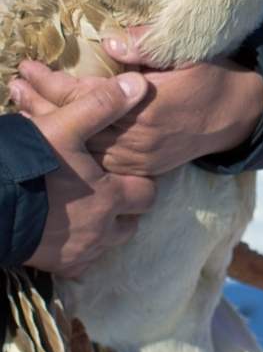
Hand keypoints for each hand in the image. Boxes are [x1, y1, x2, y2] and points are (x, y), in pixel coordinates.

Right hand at [10, 70, 155, 277]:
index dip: (140, 182)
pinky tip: (63, 229)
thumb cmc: (26, 165)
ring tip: (85, 208)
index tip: (127, 172)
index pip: (147, 194)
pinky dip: (77, 248)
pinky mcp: (53, 266)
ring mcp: (76, 252)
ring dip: (102, 229)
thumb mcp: (64, 126)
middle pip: (130, 224)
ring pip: (106, 244)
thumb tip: (138, 84)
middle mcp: (100, 230)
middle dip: (124, 209)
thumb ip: (103, 105)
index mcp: (110, 197)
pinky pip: (78, 263)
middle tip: (107, 191)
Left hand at [13, 28, 262, 175]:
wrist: (241, 114)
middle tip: (14, 88)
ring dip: (53, 130)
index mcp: (148, 106)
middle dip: (41, 107)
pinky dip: (77, 149)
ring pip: (85, 148)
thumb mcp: (188, 54)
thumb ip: (149, 48)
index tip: (29, 67)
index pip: (87, 97)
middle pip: (78, 126)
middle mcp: (140, 137)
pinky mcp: (146, 167)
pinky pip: (102, 163)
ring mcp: (142, 157)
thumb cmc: (214, 77)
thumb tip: (111, 44)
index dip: (53, 83)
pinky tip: (60, 139)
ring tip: (25, 110)